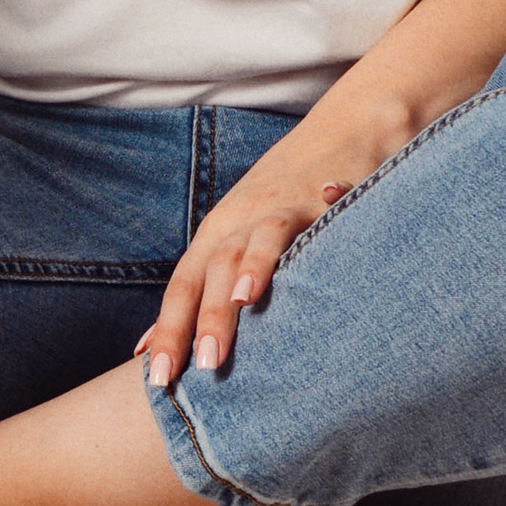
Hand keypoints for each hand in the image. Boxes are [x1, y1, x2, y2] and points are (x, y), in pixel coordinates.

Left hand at [136, 94, 426, 388]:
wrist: (351, 125)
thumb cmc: (300, 195)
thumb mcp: (257, 237)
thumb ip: (228, 283)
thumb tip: (186, 339)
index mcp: (220, 234)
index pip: (182, 288)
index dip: (167, 331)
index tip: (155, 379)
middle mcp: (238, 220)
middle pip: (204, 275)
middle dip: (193, 324)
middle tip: (186, 375)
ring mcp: (274, 206)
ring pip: (244, 250)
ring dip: (235, 288)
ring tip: (228, 328)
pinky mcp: (316, 196)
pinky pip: (295, 222)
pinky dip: (276, 251)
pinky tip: (266, 281)